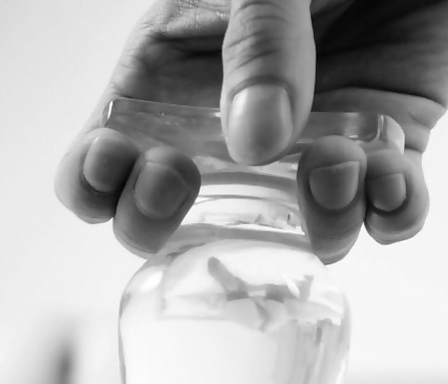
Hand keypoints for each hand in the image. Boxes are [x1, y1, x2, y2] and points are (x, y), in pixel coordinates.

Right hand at [55, 0, 447, 262]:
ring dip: (306, 227)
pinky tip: (390, 177)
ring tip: (332, 167)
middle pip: (164, 227)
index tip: (116, 164)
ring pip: (281, 237)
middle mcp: (222, 140)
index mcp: (168, 89)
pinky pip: (379, 213)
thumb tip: (255, 142)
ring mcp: (297, 157)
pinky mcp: (375, 154)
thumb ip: (253, 45)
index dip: (94, 187)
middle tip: (184, 179)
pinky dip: (390, 212)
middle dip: (159, 224)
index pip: (99, 168)